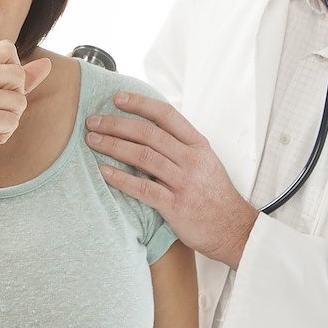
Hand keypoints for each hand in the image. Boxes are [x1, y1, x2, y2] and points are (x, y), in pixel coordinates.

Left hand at [86, 93, 257, 268]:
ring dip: (113, 146)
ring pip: (143, 157)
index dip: (140, 103)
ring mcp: (184, 182)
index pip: (166, 115)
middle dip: (116, 124)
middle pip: (148, 133)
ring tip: (93, 140)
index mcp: (198, 145)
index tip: (117, 98)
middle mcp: (192, 159)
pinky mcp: (176, 206)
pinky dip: (121, 178)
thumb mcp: (206, 162)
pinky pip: (143, 188)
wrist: (234, 230)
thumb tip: (148, 131)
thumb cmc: (215, 196)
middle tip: (93, 121)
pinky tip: (104, 171)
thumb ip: (181, 147)